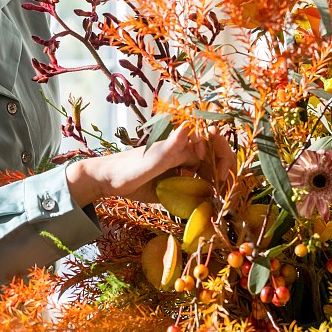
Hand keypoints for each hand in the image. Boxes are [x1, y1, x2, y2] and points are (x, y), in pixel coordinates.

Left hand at [65, 124, 234, 206]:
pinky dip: (203, 195)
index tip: (218, 176)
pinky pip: (196, 186)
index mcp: (181, 143)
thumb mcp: (152, 160)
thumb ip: (171, 147)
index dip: (223, 156)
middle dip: (224, 172)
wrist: (108, 182)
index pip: (214, 140)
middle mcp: (184, 153)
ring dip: (215, 185)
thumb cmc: (127, 168)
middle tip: (223, 193)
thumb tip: (188, 126)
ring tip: (217, 201)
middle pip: (215, 157)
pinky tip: (204, 206)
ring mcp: (181, 168)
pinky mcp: (176, 182)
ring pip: (207, 172)